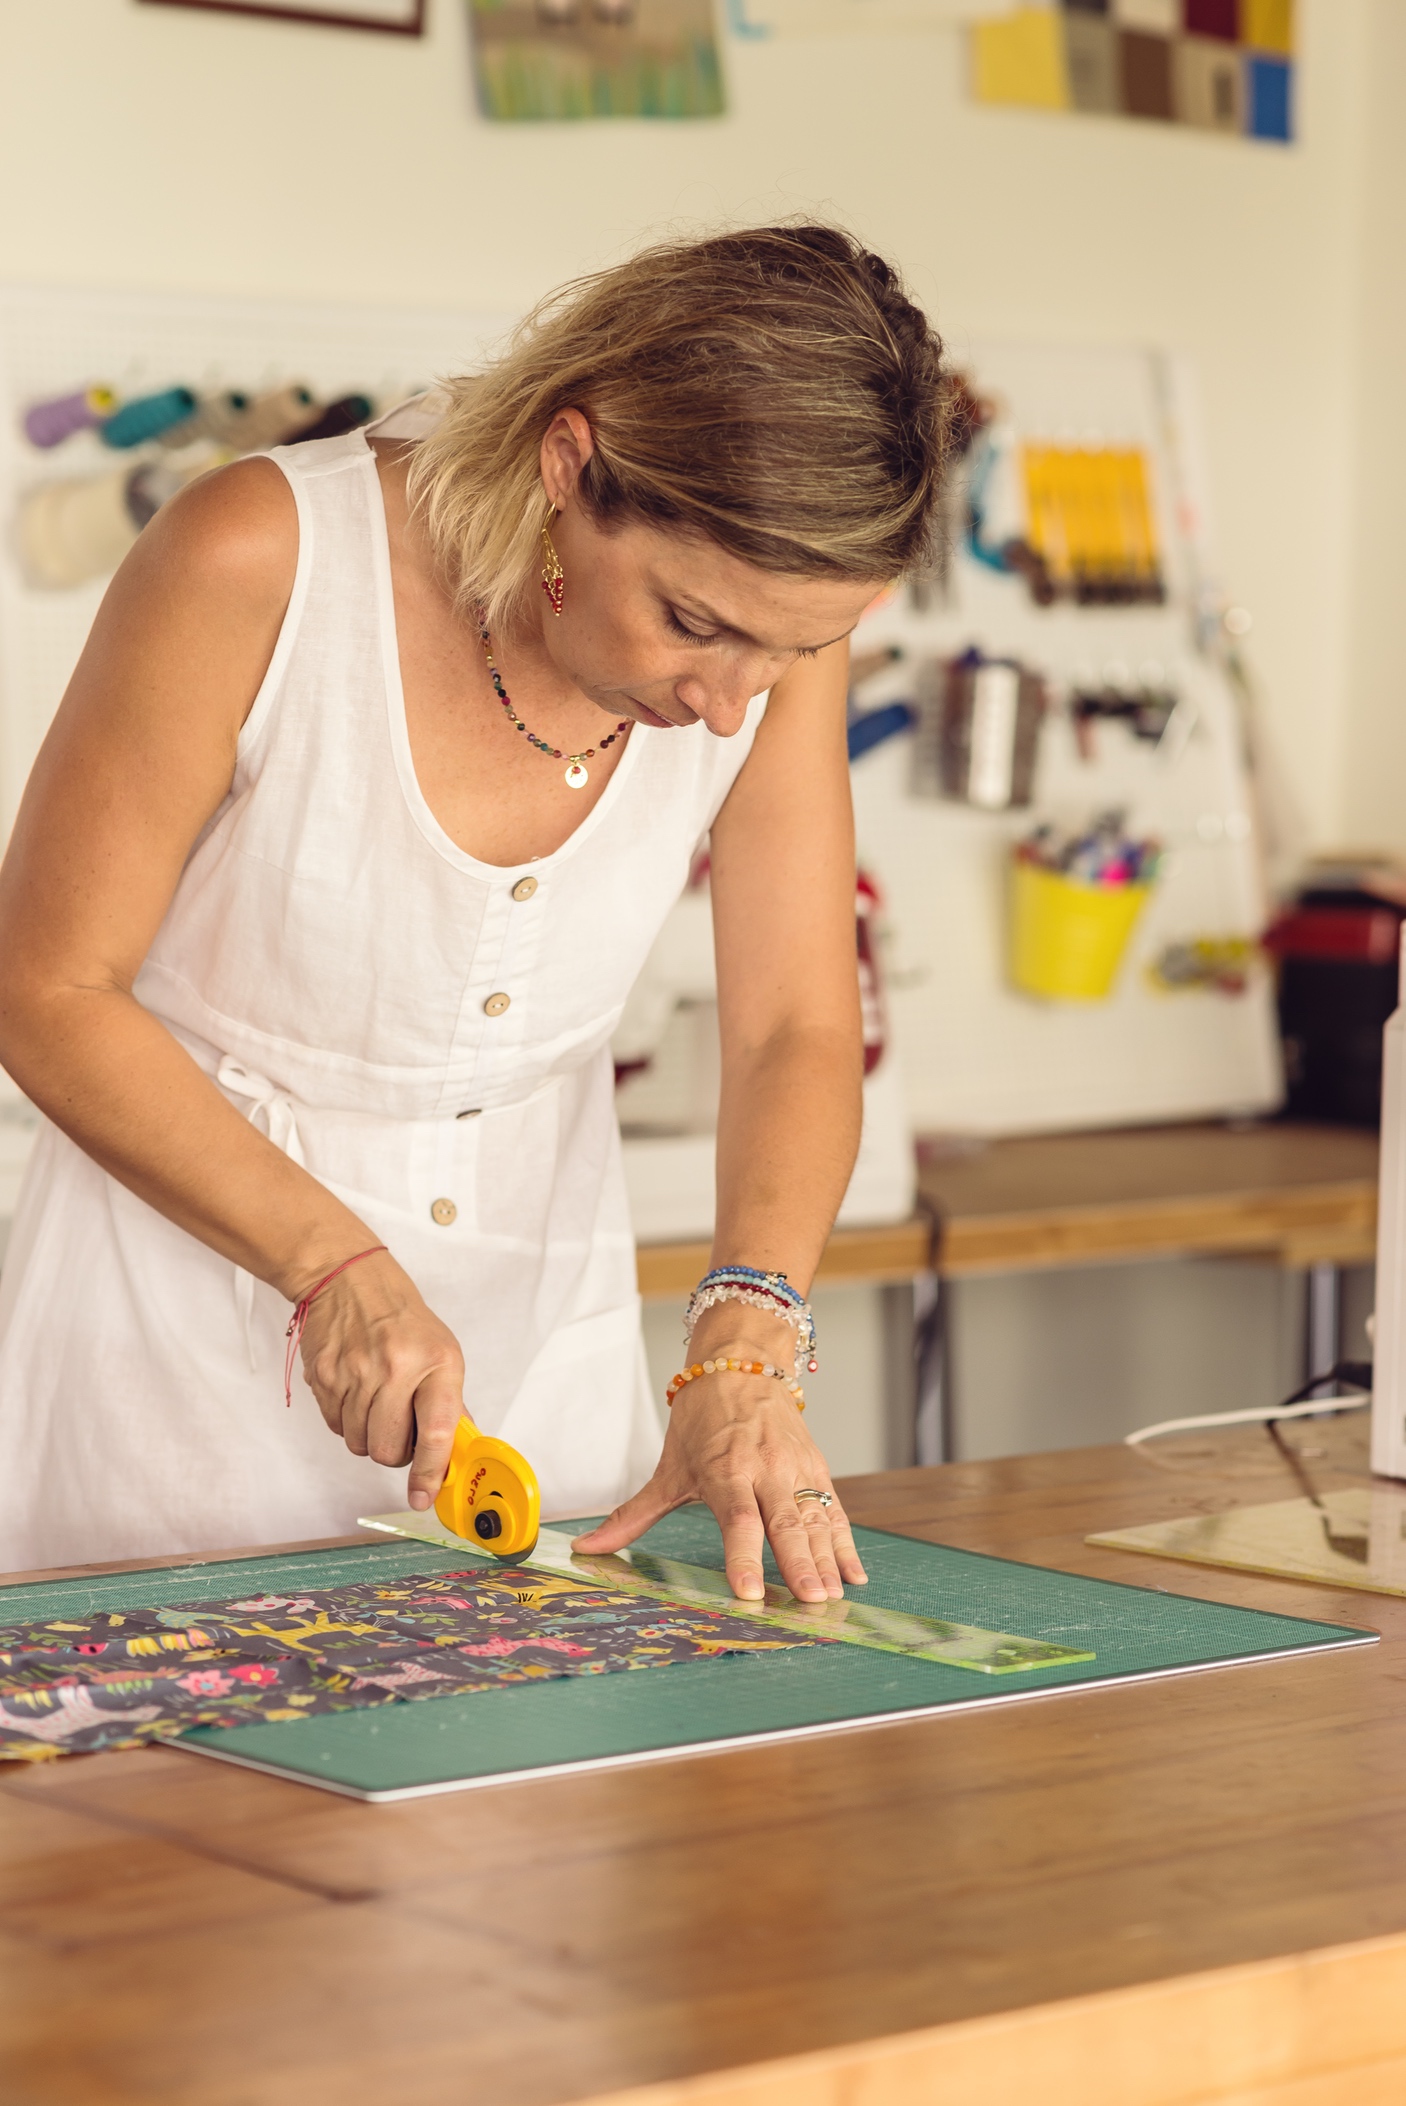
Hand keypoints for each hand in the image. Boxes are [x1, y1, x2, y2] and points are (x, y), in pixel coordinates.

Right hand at [293, 1250, 465, 1509]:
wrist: (348, 1279)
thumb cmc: (401, 1317)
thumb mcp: (442, 1351)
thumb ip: (448, 1403)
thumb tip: (455, 1451)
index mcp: (436, 1362)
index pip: (437, 1432)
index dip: (431, 1471)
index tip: (424, 1495)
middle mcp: (396, 1368)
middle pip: (388, 1450)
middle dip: (395, 1452)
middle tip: (400, 1430)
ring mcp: (355, 1373)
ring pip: (359, 1443)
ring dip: (369, 1435)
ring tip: (377, 1402)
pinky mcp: (324, 1377)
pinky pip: (335, 1426)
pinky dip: (346, 1420)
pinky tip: (355, 1392)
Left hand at [572, 1359, 867, 1604]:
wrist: (741, 1365)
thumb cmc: (702, 1418)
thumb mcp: (668, 1466)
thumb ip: (632, 1514)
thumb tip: (587, 1548)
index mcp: (726, 1469)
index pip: (737, 1519)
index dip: (744, 1556)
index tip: (750, 1592)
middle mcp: (766, 1468)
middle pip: (785, 1523)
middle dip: (800, 1565)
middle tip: (812, 1602)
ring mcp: (796, 1468)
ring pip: (816, 1519)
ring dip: (828, 1560)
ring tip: (834, 1596)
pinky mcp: (817, 1468)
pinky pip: (835, 1510)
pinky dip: (847, 1543)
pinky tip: (855, 1576)